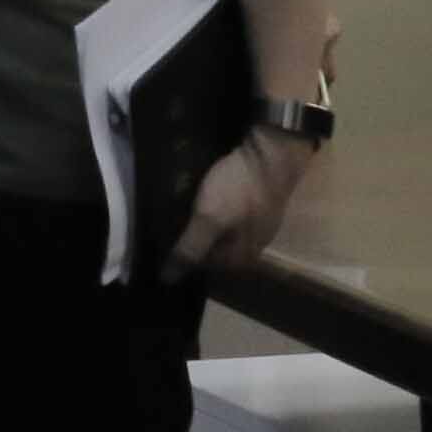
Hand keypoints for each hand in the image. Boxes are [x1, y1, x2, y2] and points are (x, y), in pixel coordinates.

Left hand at [167, 126, 314, 281]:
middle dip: (191, 236)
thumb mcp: (210, 219)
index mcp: (244, 255)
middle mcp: (254, 243)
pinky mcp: (256, 200)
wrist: (272, 151)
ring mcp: (257, 220)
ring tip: (176, 205)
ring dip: (201, 219)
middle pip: (214, 247)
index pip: (205, 265)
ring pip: (221, 228)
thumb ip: (190, 248)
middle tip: (164, 220)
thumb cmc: (240, 189)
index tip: (159, 238)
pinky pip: (228, 210)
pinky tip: (198, 193)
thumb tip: (168, 279)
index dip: (182, 253)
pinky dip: (212, 205)